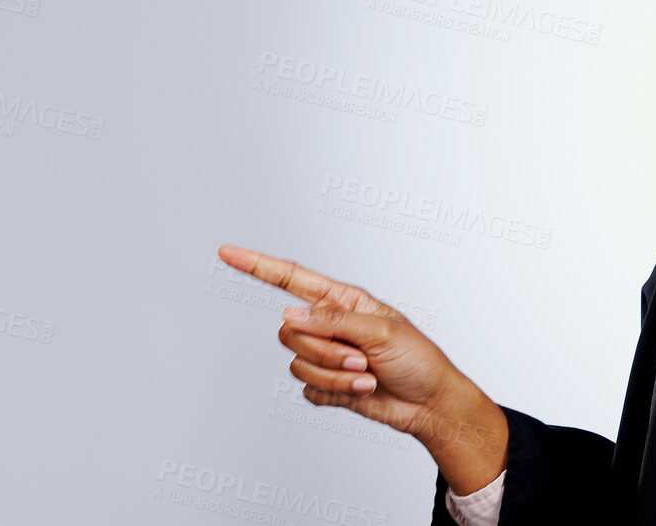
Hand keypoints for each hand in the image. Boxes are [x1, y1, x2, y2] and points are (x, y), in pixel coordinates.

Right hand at [216, 243, 507, 492]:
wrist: (429, 404)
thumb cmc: (417, 359)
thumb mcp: (381, 330)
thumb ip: (332, 321)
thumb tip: (289, 316)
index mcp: (342, 301)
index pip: (290, 279)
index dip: (256, 264)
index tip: (227, 252)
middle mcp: (328, 325)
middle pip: (291, 333)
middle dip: (326, 351)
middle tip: (362, 358)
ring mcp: (325, 356)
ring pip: (298, 364)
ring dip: (336, 376)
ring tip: (367, 376)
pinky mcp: (326, 384)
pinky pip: (308, 389)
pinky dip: (336, 394)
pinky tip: (360, 391)